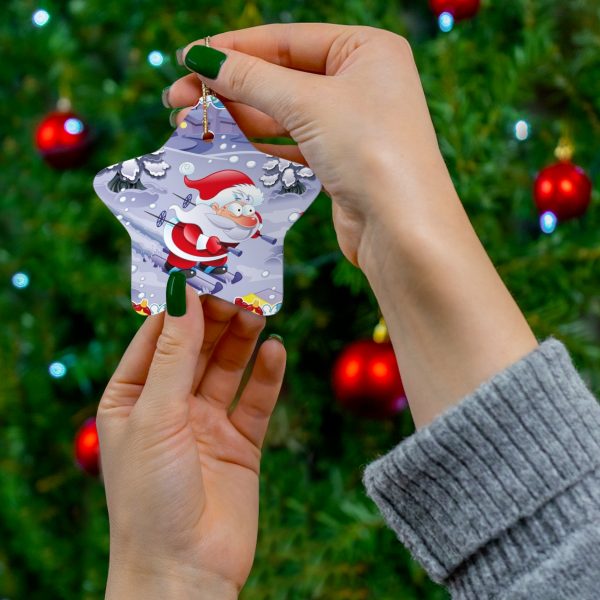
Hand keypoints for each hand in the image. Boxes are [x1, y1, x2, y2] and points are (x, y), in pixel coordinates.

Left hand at [97, 289, 285, 598]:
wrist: (185, 572)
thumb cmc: (150, 496)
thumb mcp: (156, 414)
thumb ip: (174, 353)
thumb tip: (180, 291)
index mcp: (132, 397)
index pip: (157, 336)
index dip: (180, 304)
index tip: (204, 269)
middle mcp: (169, 406)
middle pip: (197, 347)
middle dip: (216, 317)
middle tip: (240, 286)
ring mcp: (206, 423)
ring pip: (228, 367)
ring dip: (242, 340)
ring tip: (258, 311)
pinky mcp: (240, 443)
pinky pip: (256, 400)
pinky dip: (267, 375)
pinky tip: (276, 351)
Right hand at [167, 23, 452, 266]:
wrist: (402, 230)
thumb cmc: (369, 151)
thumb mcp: (308, 104)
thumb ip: (252, 78)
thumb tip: (201, 58)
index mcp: (366, 49)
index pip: (286, 40)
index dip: (233, 48)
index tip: (187, 59)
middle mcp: (361, 81)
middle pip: (281, 75)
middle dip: (229, 86)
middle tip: (178, 99)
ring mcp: (351, 123)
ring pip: (283, 110)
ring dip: (239, 115)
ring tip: (192, 122)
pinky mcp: (341, 159)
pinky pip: (292, 141)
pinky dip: (260, 141)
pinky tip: (228, 142)